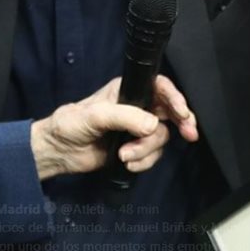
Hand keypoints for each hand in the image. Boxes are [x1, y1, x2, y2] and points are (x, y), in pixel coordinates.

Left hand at [30, 74, 197, 179]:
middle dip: (181, 123)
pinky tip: (126, 163)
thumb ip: (124, 117)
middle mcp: (137, 106)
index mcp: (128, 90)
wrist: (60, 151)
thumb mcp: (96, 115)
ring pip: (161, 137)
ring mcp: (138, 129)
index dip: (175, 97)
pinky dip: (142, 161)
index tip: (183, 113)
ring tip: (124, 156)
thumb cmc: (71, 124)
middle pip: (170, 112)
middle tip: (189, 135)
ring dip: (146, 150)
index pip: (159, 87)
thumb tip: (152, 125)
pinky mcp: (135, 148)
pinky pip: (152, 155)